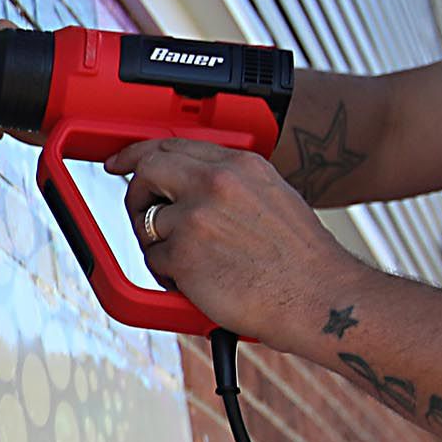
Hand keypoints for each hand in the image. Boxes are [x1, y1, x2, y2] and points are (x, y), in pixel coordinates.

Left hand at [113, 140, 350, 338]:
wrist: (320, 297)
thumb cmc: (303, 260)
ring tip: (188, 262)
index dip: (139, 154)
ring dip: (158, 244)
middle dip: (136, 193)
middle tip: (141, 214)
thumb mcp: (273, 197)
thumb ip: (230, 185)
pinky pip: (154, 259)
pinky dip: (168, 274)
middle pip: (147, 170)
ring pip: (147, 221)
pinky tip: (197, 281)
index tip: (121, 163)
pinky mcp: (183, 254)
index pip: (174, 145)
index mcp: (240, 164)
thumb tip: (189, 186)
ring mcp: (197, 217)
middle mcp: (216, 182)